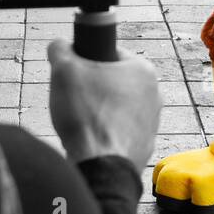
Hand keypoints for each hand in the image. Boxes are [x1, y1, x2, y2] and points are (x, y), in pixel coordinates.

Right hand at [48, 39, 160, 169]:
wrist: (101, 167)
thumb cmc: (88, 117)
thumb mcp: (63, 70)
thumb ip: (60, 50)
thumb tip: (59, 46)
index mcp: (142, 69)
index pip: (109, 53)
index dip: (85, 61)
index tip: (73, 74)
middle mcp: (154, 93)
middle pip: (112, 81)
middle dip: (90, 88)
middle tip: (73, 99)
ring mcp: (152, 121)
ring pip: (115, 106)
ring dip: (96, 111)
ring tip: (81, 122)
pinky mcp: (144, 143)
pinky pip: (118, 130)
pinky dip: (103, 133)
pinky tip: (90, 139)